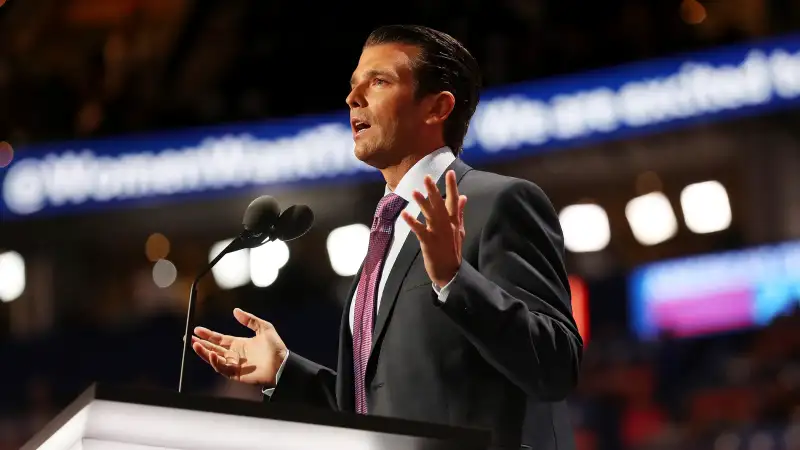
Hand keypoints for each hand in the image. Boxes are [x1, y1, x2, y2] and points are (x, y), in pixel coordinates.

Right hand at [191, 308, 287, 386]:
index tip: (197, 329)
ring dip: (204, 352)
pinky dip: (216, 362)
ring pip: (214, 359)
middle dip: (201, 344)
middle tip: (190, 338)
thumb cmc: (276, 347)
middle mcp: (235, 355)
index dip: (208, 334)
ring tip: (195, 345)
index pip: (219, 339)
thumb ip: (250, 319)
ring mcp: (235, 365)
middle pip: (213, 349)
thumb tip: (236, 310)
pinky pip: (222, 368)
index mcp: (239, 344)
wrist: (283, 364)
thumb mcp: (264, 327)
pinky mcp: (236, 374)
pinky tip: (212, 354)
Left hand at [401, 169, 467, 287]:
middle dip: (434, 190)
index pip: (454, 200)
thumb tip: (464, 197)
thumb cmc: (453, 249)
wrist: (450, 272)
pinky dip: (412, 222)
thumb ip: (459, 213)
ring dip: (422, 203)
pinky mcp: (429, 242)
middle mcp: (447, 225)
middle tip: (426, 177)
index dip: (452, 186)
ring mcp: (438, 233)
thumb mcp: (459, 230)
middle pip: (440, 205)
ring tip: (414, 192)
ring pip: (430, 215)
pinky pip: (419, 230)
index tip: (450, 172)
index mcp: (454, 221)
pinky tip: (405, 214)